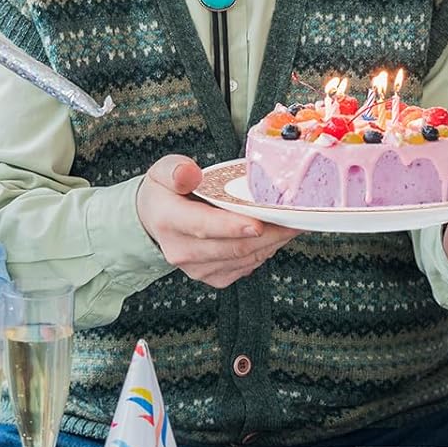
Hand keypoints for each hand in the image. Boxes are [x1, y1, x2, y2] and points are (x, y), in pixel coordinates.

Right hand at [137, 155, 297, 287]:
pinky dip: (263, 252)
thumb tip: (191, 174)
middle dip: (268, 234)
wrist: (154, 219)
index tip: (258, 223)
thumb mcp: (163, 170)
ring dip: (271, 243)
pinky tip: (274, 237)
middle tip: (293, 218)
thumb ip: (176, 169)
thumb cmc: (166, 191)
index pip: (203, 226)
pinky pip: (245, 268)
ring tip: (291, 225)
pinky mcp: (210, 277)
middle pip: (232, 247)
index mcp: (168, 220)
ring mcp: (196, 268)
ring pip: (243, 259)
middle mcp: (181, 250)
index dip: (232, 227)